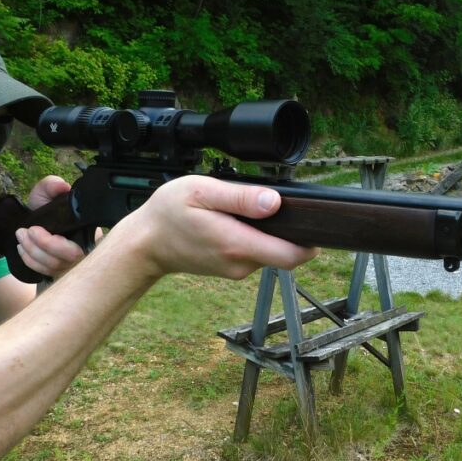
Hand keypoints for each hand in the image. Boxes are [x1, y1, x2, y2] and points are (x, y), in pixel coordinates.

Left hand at [16, 176, 94, 277]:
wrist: (39, 220)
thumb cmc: (48, 207)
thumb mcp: (48, 192)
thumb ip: (53, 185)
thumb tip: (61, 186)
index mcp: (88, 228)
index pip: (85, 243)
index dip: (58, 244)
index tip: (35, 229)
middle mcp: (86, 248)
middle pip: (69, 258)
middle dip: (43, 247)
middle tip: (24, 232)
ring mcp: (75, 262)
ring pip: (56, 266)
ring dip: (33, 252)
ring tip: (20, 237)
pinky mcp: (62, 270)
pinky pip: (47, 272)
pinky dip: (31, 261)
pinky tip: (22, 249)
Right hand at [117, 175, 319, 280]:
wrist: (144, 243)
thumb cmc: (168, 214)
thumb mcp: (202, 192)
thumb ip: (241, 198)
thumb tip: (274, 202)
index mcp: (238, 244)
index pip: (292, 255)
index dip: (311, 242)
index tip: (317, 223)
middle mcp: (241, 263)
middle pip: (285, 253)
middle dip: (291, 231)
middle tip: (278, 205)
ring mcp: (236, 268)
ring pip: (270, 252)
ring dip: (269, 232)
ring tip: (248, 210)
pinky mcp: (231, 267)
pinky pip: (255, 252)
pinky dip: (255, 237)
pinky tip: (236, 221)